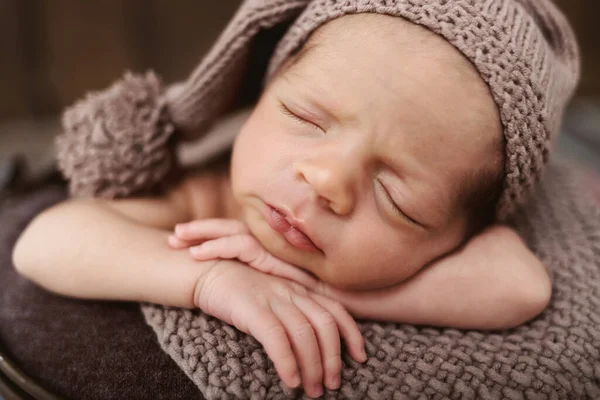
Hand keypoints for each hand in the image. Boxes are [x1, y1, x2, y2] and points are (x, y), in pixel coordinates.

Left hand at [169, 219, 319, 288]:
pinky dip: (217, 247)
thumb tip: (246, 295)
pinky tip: (196, 255)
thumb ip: (268, 289)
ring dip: (202, 235)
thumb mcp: (289, 294)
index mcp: (274, 251)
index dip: (212, 237)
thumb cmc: (325, 302)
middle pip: (232, 228)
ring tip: (177, 241)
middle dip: (201, 230)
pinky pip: (243, 246)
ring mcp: (277, 248)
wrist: (353, 301)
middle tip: (173, 236)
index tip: (186, 243)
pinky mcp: (279, 256)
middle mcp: (274, 244)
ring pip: (233, 232)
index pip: (239, 236)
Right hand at [194, 259, 366, 397]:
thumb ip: (294, 310)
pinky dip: (287, 361)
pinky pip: (276, 337)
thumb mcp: (273, 296)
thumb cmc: (240, 290)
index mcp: (299, 289)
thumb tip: (312, 343)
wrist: (207, 270)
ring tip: (311, 389)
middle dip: (333, 358)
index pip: (335, 310)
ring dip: (312, 366)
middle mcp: (291, 292)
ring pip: (304, 333)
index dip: (352, 334)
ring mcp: (272, 298)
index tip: (360, 357)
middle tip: (332, 384)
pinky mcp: (252, 308)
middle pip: (325, 325)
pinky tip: (290, 380)